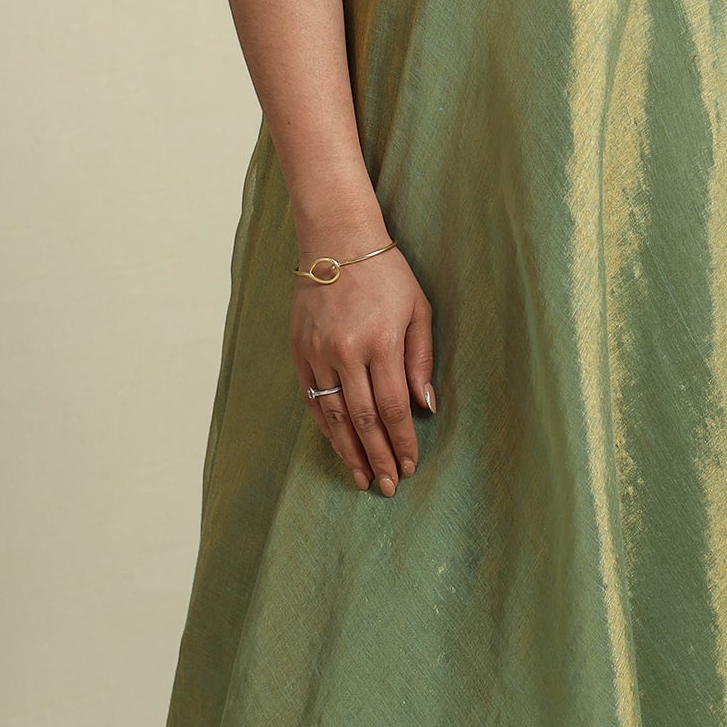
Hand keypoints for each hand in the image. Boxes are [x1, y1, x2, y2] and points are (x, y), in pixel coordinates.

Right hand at [291, 240, 435, 494]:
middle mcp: (347, 351)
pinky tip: (336, 445)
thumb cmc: (386, 273)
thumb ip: (422, 358)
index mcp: (381, 341)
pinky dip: (325, 426)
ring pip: (333, 416)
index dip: (402, 441)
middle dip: (378, 457)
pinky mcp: (299, 350)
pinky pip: (313, 399)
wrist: (337, 240)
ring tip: (361, 478)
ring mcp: (319, 352)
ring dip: (348, 452)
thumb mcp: (418, 308)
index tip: (410, 465)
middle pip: (363, 420)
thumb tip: (427, 407)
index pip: (394, 407)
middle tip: (388, 486)